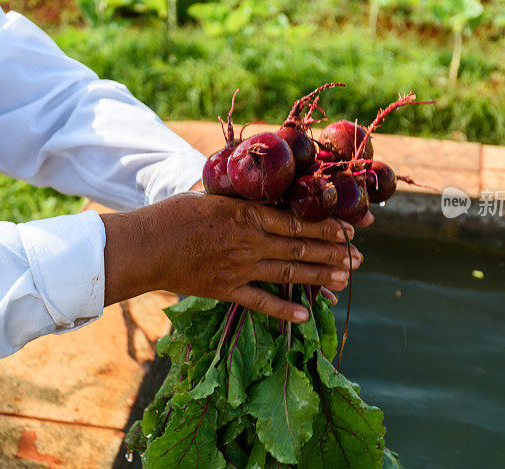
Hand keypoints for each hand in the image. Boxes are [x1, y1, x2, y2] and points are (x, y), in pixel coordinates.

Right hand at [101, 193, 362, 321]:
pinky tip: (305, 316)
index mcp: (247, 214)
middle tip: (359, 258)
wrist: (145, 247)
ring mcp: (240, 268)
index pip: (298, 220)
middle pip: (301, 246)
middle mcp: (250, 241)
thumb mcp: (211, 196)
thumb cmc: (172, 215)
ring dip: (320, 276)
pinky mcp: (226, 290)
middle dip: (334, 252)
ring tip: (345, 278)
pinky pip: (261, 302)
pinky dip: (284, 309)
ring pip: (289, 272)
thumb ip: (239, 198)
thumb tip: (259, 188)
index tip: (350, 229)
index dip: (328, 226)